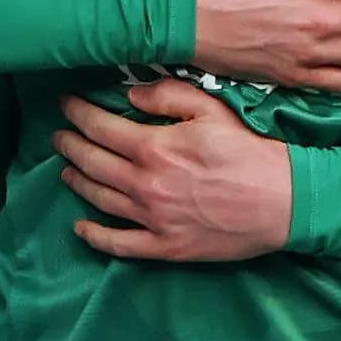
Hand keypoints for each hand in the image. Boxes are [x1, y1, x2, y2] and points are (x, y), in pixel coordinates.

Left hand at [56, 82, 290, 261]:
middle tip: (58, 136)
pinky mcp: (164, 247)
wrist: (282, 202)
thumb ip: (167, 95)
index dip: (78, 113)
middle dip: (70, 145)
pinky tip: (81, 226)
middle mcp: (144, 184)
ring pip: (99, 200)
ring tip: (67, 169)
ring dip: (77, 181)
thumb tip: (129, 93)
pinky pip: (118, 244)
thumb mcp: (212, 109)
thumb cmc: (250, 151)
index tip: (66, 104)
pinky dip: (94, 236)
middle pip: (92, 162)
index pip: (100, 128)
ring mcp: (152, 219)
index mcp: (154, 147)